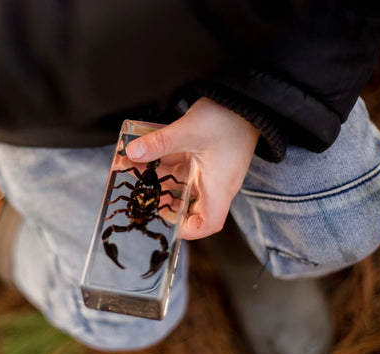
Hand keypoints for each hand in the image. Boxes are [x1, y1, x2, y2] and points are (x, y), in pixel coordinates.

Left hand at [126, 98, 258, 239]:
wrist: (247, 97)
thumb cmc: (228, 118)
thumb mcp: (188, 131)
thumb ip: (158, 144)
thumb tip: (132, 154)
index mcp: (218, 187)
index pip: (208, 224)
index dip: (188, 230)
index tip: (165, 223)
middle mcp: (215, 183)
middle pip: (189, 205)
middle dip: (162, 201)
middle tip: (139, 193)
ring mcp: (210, 169)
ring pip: (180, 183)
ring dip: (157, 178)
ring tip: (133, 169)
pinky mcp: (205, 156)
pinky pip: (182, 167)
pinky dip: (163, 162)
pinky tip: (144, 154)